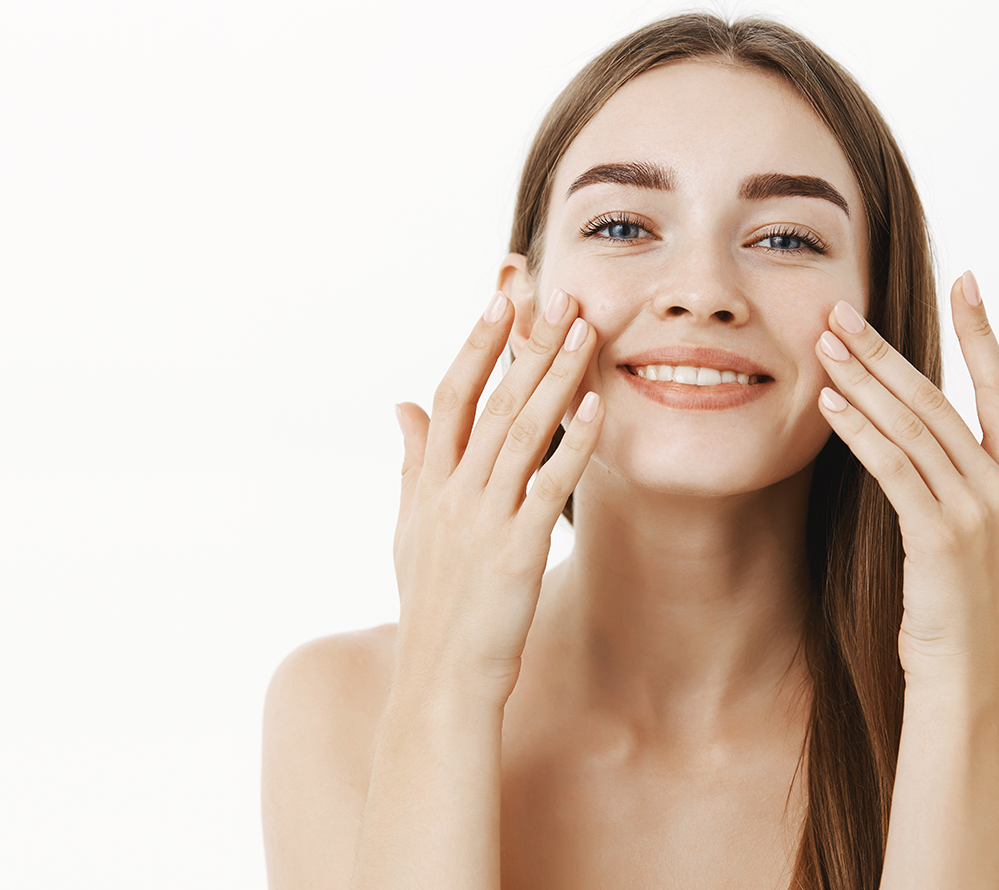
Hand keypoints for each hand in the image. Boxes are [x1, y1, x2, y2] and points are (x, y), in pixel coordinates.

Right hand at [393, 288, 603, 706]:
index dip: (476, 343)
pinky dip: (574, 445)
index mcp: (429, 483)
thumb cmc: (431, 604)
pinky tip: (598, 406)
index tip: (501, 297)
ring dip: (554, 377)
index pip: (452, 395)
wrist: (438, 680)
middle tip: (554, 293)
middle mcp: (453, 492)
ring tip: (583, 330)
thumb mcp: (409, 528)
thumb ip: (412, 461)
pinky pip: (550, 487)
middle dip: (523, 344)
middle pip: (490, 401)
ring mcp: (483, 520)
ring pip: (520, 432)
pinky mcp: (516, 551)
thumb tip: (401, 404)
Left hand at [814, 272, 998, 689]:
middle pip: (939, 397)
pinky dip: (860, 432)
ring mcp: (976, 510)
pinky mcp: (939, 537)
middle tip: (842, 310)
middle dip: (886, 351)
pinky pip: (893, 469)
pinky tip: (830, 405)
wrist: (972, 678)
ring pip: (912, 426)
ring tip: (825, 346)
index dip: (984, 331)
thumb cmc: (979, 602)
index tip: (968, 279)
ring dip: (862, 381)